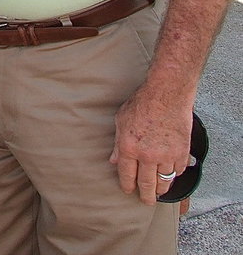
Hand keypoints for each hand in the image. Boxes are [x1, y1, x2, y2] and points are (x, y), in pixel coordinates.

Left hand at [110, 87, 192, 204]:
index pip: (127, 175)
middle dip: (146, 196)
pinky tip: (171, 173)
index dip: (127, 186)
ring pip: (165, 181)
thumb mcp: (121, 120)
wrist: (167, 94)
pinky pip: (178, 171)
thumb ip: (118, 144)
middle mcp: (148, 155)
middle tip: (146, 201)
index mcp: (130, 147)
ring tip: (158, 191)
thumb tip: (113, 160)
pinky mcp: (182, 153)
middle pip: (147, 185)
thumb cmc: (142, 103)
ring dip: (161, 188)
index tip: (128, 190)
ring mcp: (167, 155)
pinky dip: (174, 174)